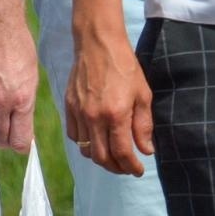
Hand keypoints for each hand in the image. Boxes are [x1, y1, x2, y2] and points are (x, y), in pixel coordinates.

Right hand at [0, 22, 37, 151]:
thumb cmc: (20, 51)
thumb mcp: (31, 79)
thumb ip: (25, 105)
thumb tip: (22, 127)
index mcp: (23, 100)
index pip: (19, 139)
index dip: (21, 147)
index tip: (22, 146)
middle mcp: (1, 102)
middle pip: (1, 139)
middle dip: (6, 141)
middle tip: (8, 137)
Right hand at [65, 25, 154, 176]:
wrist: (98, 44)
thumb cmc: (125, 67)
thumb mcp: (143, 95)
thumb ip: (143, 125)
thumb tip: (146, 150)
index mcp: (115, 115)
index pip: (122, 153)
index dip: (131, 166)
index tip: (138, 170)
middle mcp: (94, 118)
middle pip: (101, 157)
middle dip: (116, 168)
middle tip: (127, 168)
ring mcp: (78, 113)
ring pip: (86, 150)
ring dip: (101, 159)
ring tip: (114, 157)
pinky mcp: (68, 107)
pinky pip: (74, 136)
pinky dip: (86, 145)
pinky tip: (97, 141)